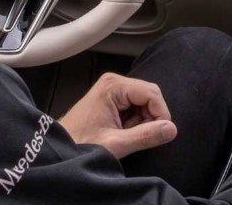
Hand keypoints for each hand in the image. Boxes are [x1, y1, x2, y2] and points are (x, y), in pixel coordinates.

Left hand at [59, 72, 177, 158]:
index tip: (160, 133)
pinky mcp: (112, 98)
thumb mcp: (116, 144)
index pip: (152, 93)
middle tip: (139, 136)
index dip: (161, 114)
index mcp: (114, 86)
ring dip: (142, 121)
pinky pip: (135, 106)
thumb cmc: (80, 144)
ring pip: (144, 102)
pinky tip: (123, 131)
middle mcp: (114, 82)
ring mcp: (112, 89)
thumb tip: (171, 129)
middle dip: (150, 117)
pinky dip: (135, 121)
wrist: (59, 148)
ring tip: (126, 135)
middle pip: (150, 96)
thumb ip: (145, 136)